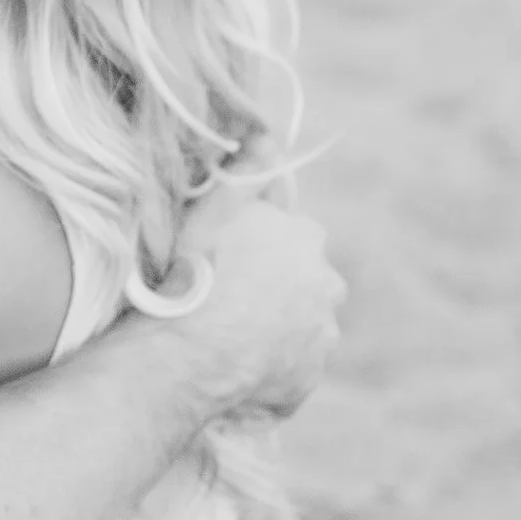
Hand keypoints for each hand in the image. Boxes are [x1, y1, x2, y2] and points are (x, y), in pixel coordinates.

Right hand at [173, 192, 343, 425]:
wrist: (194, 350)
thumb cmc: (201, 271)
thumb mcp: (218, 204)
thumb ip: (248, 169)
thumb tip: (267, 139)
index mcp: (307, 238)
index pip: (292, 233)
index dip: (260, 243)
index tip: (230, 255)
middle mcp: (326, 286)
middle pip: (304, 281)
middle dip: (279, 287)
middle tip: (231, 296)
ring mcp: (321, 337)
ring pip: (301, 327)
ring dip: (278, 329)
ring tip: (230, 335)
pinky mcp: (307, 380)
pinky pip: (290, 370)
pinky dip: (272, 368)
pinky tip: (236, 365)